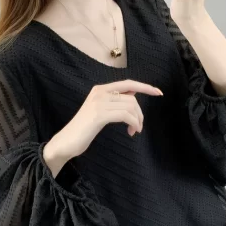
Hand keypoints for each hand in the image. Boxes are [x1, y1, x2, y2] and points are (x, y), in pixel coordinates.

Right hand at [44, 80, 162, 175]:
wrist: (66, 142)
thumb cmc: (83, 130)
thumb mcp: (100, 112)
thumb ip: (114, 103)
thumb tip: (133, 97)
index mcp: (100, 90)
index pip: (128, 83)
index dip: (145, 87)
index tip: (159, 92)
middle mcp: (99, 92)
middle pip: (132, 98)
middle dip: (140, 113)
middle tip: (137, 127)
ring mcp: (99, 102)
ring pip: (130, 106)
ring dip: (137, 120)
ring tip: (134, 131)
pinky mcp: (99, 115)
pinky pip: (126, 115)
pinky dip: (133, 123)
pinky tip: (131, 131)